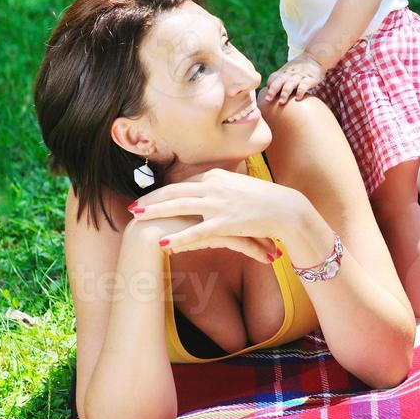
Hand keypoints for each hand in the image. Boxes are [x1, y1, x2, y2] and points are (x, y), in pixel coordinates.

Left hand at [128, 167, 302, 262]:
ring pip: (180, 206)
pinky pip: (196, 230)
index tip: (148, 198)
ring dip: (156, 212)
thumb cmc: (265, 200)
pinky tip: (163, 242)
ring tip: (138, 219)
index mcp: (217, 176)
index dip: (162, 191)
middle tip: (133, 207)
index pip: (183, 183)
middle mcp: (214, 186)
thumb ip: (220, 189)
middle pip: (175, 191)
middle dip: (151, 199)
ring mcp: (219, 203)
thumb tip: (205, 193)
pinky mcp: (226, 222)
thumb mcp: (239, 187)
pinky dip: (178, 236)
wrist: (286, 208)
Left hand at [266, 54, 323, 104]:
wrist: (315, 57)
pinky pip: (304, 85)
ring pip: (290, 84)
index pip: (273, 78)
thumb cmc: (299, 67)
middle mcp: (290, 74)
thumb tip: (270, 92)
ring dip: (285, 93)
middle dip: (272, 91)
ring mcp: (300, 76)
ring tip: (281, 102)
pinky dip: (301, 91)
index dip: (269, 86)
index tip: (266, 96)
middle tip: (268, 100)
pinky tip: (298, 98)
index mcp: (283, 72)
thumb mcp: (288, 70)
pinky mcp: (310, 79)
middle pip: (279, 81)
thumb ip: (279, 79)